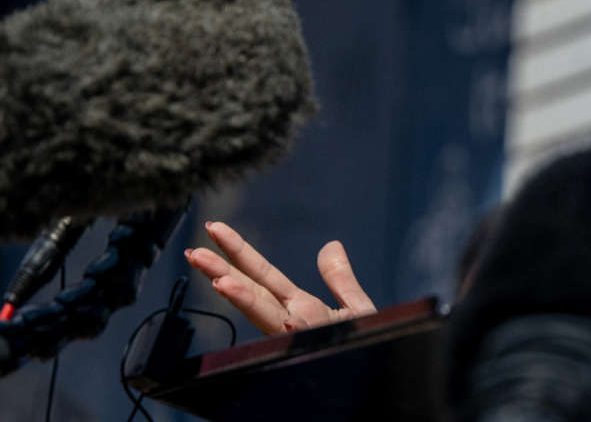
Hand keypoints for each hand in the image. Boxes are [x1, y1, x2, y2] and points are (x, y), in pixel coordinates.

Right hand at [185, 220, 376, 334]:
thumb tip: (331, 244)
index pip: (263, 274)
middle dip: (223, 272)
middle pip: (254, 292)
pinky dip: (296, 331)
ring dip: (246, 300)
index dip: (239, 251)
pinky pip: (309, 342)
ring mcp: (305, 338)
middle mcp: (295, 322)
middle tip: (193, 253)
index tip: (214, 229)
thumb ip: (340, 279)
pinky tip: (287, 320)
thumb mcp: (356, 307)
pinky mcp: (323, 351)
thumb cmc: (370, 343)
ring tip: (220, 281)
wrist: (384, 374)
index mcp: (301, 307)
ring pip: (272, 318)